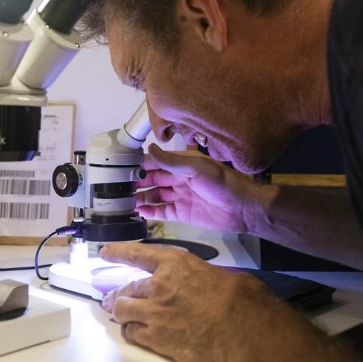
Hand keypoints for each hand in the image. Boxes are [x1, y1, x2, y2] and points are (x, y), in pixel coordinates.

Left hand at [98, 242, 288, 361]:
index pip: (137, 254)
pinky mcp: (155, 338)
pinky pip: (131, 333)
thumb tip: (207, 281)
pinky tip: (134, 332)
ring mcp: (154, 313)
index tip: (105, 252)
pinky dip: (130, 332)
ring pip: (122, 310)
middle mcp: (159, 285)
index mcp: (176, 264)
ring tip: (120, 314)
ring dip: (120, 312)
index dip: (119, 252)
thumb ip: (204, 275)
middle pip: (127, 287)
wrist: (245, 335)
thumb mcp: (225, 275)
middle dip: (117, 293)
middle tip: (113, 298)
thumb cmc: (242, 304)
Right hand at [135, 144, 267, 232]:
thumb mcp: (198, 168)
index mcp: (183, 164)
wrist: (243, 209)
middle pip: (152, 179)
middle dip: (136, 181)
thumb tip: (151, 148)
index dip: (140, 164)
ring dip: (140, 197)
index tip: (124, 166)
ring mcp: (180, 196)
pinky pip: (161, 211)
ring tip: (123, 200)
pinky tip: (138, 211)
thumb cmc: (226, 184)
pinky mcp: (182, 213)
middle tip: (119, 186)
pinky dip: (149, 211)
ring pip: (154, 195)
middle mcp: (179, 179)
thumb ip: (173, 161)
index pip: (156, 161)